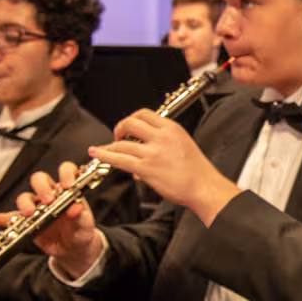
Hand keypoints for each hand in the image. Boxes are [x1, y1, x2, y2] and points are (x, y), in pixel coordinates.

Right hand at [0, 162, 101, 278]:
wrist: (73, 248)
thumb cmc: (81, 230)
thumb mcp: (85, 224)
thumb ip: (81, 216)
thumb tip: (75, 208)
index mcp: (68, 189)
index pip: (66, 171)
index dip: (66, 173)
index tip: (68, 185)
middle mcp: (51, 193)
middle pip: (40, 179)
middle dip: (42, 187)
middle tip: (48, 201)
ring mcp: (37, 206)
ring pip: (25, 196)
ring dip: (26, 203)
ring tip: (31, 214)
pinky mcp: (26, 221)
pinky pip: (11, 217)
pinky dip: (2, 218)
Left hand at [89, 109, 240, 225]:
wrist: (204, 187)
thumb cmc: (197, 171)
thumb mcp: (184, 146)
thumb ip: (164, 144)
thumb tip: (144, 152)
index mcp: (172, 129)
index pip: (144, 113)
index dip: (132, 119)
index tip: (129, 128)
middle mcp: (162, 137)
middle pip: (130, 123)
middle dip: (119, 128)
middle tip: (118, 137)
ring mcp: (153, 152)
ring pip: (121, 142)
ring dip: (109, 145)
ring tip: (102, 150)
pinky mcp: (146, 168)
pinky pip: (119, 158)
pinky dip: (104, 155)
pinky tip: (97, 153)